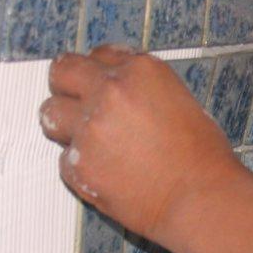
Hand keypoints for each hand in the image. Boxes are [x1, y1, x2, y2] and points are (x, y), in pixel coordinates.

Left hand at [38, 45, 243, 244]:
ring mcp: (89, 127)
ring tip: (88, 141)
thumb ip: (141, 88)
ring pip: (50, 114)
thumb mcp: (180, 101)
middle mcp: (109, 91)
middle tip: (75, 102)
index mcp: (139, 70)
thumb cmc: (201, 156)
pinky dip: (81, 166)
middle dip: (66, 86)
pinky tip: (108, 173)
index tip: (99, 83)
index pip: (98, 54)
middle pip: (62, 72)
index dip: (97, 71)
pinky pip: (64, 158)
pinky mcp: (78, 164)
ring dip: (64, 124)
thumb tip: (119, 90)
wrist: (199, 198)